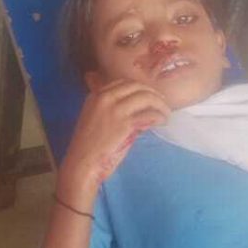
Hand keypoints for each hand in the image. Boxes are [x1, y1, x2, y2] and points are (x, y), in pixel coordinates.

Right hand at [59, 80, 171, 199]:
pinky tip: (162, 122)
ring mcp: (115, 109)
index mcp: (96, 95)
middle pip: (137, 86)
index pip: (124, 83)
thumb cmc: (89, 147)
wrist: (82, 164)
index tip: (150, 96)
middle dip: (153, 94)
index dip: (140, 88)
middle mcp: (105, 97)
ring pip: (147, 97)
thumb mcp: (95, 120)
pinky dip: (160, 116)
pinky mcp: (125, 123)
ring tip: (166, 114)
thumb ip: (112, 110)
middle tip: (162, 104)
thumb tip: (137, 110)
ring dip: (160, 105)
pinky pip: (150, 114)